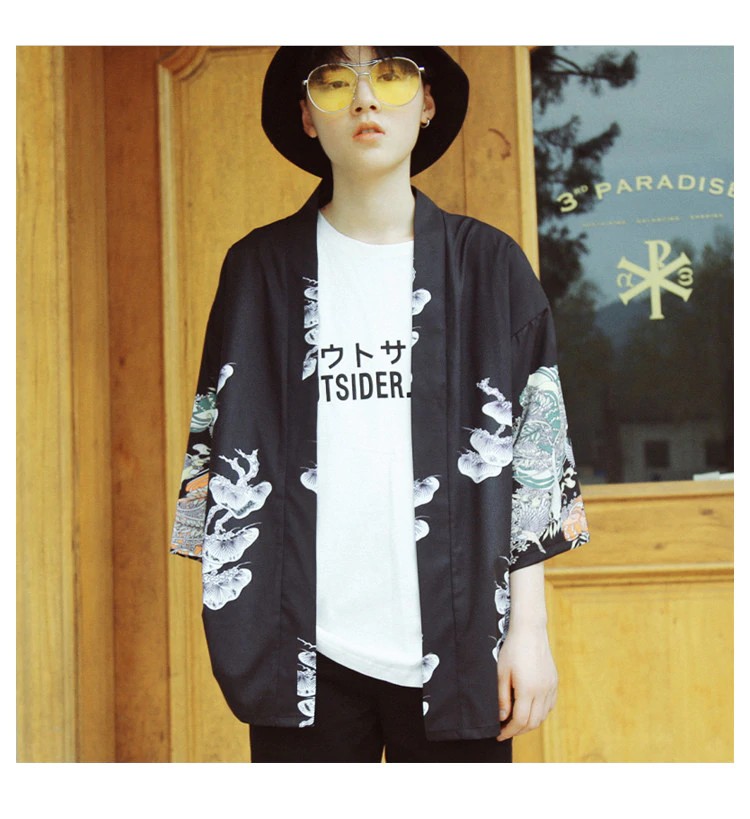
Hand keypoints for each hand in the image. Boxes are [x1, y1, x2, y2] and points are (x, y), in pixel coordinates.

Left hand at [496, 622, 557, 741]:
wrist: (530, 631)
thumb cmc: (513, 649)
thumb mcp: (501, 673)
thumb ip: (502, 698)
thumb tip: (502, 718)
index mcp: (528, 689)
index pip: (520, 721)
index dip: (509, 731)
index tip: (499, 734)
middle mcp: (542, 691)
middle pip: (532, 723)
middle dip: (518, 731)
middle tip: (505, 730)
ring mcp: (551, 687)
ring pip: (542, 716)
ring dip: (529, 723)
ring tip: (515, 722)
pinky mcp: (554, 682)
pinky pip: (549, 706)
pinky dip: (539, 713)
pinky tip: (529, 710)